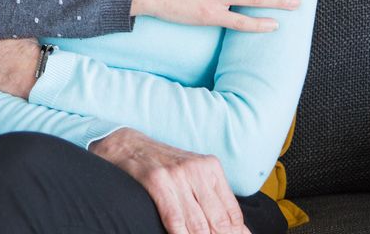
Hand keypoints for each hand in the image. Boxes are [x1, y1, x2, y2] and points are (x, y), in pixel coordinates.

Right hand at [90, 128, 248, 233]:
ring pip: (198, 223)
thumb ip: (215, 200)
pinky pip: (174, 217)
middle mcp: (196, 169)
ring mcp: (176, 174)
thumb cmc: (163, 165)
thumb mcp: (193, 174)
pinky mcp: (156, 180)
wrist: (128, 145)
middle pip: (218, 221)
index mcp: (211, 167)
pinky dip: (180, 233)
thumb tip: (242, 232)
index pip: (233, 213)